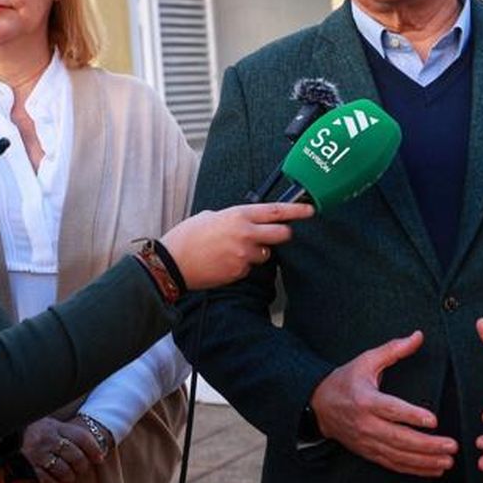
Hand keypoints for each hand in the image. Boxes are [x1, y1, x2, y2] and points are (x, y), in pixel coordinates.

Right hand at [22, 416, 103, 482]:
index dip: (94, 448)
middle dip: (82, 465)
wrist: (6, 435)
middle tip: (82, 469)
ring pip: (63, 469)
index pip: (81, 437)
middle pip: (75, 455)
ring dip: (70, 477)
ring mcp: (36, 454)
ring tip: (71, 479)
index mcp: (55, 426)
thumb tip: (93, 448)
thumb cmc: (34, 432)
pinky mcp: (27, 467)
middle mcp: (46, 439)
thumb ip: (67, 432)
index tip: (100, 458)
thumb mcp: (50, 425)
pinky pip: (47, 480)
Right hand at [161, 201, 313, 289]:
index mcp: (238, 215)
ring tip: (233, 250)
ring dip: (256, 252)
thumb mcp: (210, 216)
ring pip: (265, 254)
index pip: (276, 211)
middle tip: (277, 234)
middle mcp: (246, 234)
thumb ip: (232, 218)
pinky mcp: (239, 272)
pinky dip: (241, 265)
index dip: (296, 210)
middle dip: (283, 234)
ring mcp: (244, 255)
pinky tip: (224, 262)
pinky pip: (249, 267)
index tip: (310, 210)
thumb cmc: (187, 237)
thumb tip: (244, 222)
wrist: (172, 263)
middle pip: (281, 234)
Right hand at [308, 331, 456, 476]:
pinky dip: (413, 469)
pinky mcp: (368, 452)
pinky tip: (433, 469)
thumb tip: (418, 336)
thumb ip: (393, 349)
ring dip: (424, 461)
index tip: (433, 420)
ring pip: (398, 455)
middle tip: (451, 446)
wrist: (318, 405)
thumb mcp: (366, 360)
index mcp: (365, 400)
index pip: (391, 410)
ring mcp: (366, 441)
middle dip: (427, 445)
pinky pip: (393, 464)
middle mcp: (365, 424)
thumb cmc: (346, 380)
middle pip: (398, 438)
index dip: (412, 416)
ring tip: (447, 461)